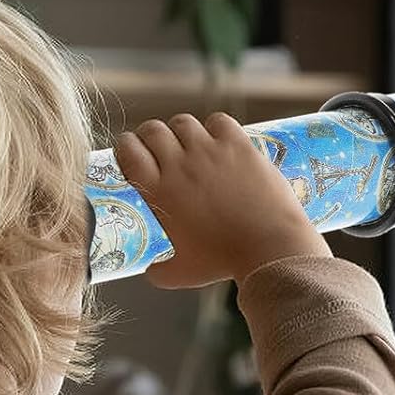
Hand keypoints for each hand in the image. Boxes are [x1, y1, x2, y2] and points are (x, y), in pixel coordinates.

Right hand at [112, 112, 329, 288]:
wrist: (268, 247)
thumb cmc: (223, 261)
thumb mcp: (181, 273)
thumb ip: (159, 270)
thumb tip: (150, 270)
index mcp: (159, 192)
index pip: (129, 150)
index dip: (127, 147)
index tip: (132, 154)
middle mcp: (180, 165)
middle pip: (153, 130)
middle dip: (151, 137)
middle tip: (159, 150)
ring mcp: (210, 151)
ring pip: (183, 122)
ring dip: (181, 132)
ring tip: (189, 146)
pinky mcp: (238, 145)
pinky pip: (218, 121)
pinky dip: (215, 128)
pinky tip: (219, 142)